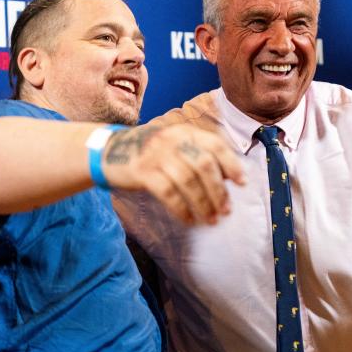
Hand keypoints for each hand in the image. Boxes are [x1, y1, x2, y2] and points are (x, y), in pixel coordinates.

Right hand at [101, 124, 245, 224]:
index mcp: (184, 132)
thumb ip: (197, 156)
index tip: (242, 183)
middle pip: (204, 166)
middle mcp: (172, 140)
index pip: (215, 145)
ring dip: (203, 204)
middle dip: (218, 191)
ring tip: (211, 219)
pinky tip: (189, 220)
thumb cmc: (150, 153)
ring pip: (188, 181)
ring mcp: (156, 155)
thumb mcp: (174, 146)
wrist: (109, 151)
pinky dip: (181, 209)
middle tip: (226, 210)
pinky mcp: (142, 171)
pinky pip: (168, 193)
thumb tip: (227, 179)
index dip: (231, 164)